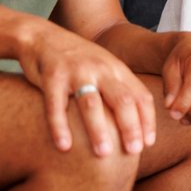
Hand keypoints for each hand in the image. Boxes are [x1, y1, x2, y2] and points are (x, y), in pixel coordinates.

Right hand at [14, 21, 155, 156]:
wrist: (42, 37)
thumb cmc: (77, 61)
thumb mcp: (104, 69)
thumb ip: (119, 90)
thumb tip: (135, 125)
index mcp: (117, 70)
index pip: (141, 96)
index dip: (147, 120)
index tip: (148, 144)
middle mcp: (101, 70)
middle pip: (122, 100)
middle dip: (130, 127)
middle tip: (133, 151)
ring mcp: (77, 72)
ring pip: (92, 104)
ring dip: (99, 130)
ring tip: (104, 154)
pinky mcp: (52, 76)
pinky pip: (56, 105)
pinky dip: (60, 127)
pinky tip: (64, 147)